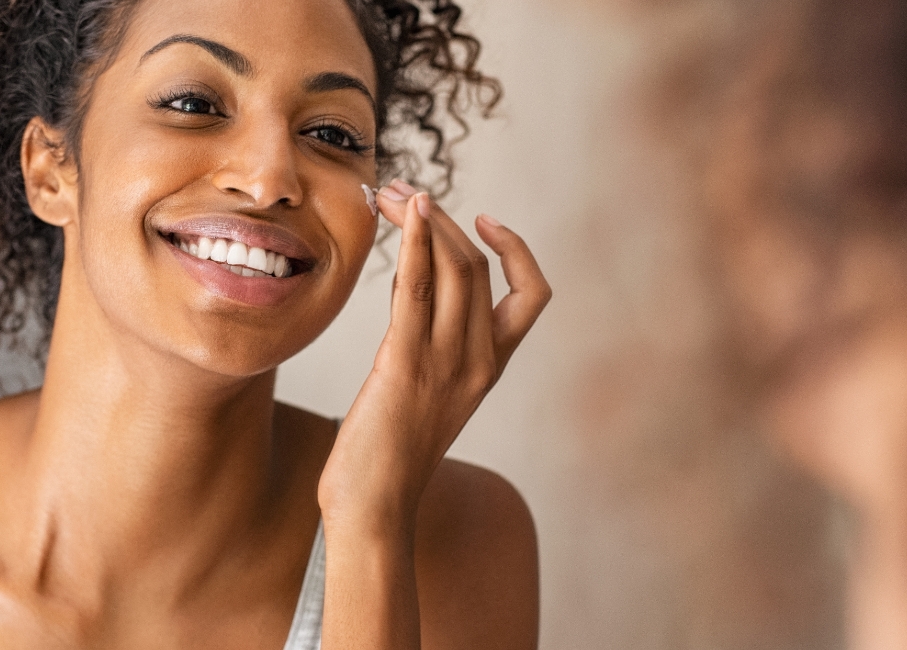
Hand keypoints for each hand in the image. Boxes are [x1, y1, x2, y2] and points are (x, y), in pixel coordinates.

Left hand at [318, 180, 550, 530]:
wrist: (374, 507)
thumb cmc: (388, 457)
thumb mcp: (425, 394)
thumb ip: (431, 348)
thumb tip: (412, 298)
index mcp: (491, 367)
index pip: (532, 294)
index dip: (516, 248)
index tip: (481, 218)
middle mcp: (479, 360)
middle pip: (479, 266)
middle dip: (443, 217)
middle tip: (404, 189)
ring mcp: (447, 362)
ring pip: (453, 268)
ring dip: (423, 219)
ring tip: (392, 192)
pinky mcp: (406, 364)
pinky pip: (416, 289)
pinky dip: (412, 242)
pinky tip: (401, 214)